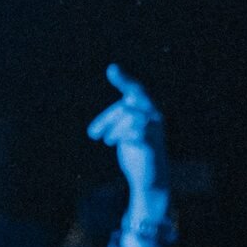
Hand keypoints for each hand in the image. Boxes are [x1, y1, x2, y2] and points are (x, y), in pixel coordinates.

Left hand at [87, 65, 167, 221]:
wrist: (149, 178)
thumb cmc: (135, 150)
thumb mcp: (123, 131)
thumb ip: (117, 119)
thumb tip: (103, 121)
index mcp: (147, 110)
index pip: (135, 90)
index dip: (124, 79)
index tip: (112, 69)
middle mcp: (154, 117)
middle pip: (128, 104)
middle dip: (108, 117)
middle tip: (92, 134)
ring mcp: (154, 131)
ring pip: (130, 117)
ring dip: (113, 130)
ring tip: (107, 141)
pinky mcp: (152, 146)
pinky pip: (136, 134)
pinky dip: (124, 138)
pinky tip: (120, 144)